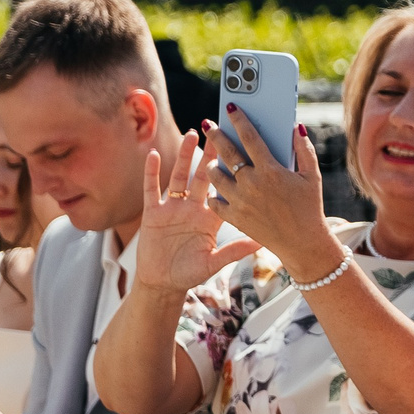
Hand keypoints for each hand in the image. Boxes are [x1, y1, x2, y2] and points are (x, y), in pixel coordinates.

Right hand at [134, 132, 260, 296]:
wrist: (162, 283)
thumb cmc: (189, 273)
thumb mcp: (214, 262)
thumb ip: (234, 250)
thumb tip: (261, 243)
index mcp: (211, 217)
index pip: (224, 189)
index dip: (232, 171)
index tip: (243, 150)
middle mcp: (193, 208)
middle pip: (204, 175)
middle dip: (211, 154)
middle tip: (221, 130)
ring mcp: (172, 208)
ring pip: (180, 176)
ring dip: (186, 156)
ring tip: (192, 133)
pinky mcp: (152, 213)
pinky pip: (152, 189)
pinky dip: (152, 172)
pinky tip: (154, 154)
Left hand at [203, 113, 339, 279]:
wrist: (302, 243)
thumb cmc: (310, 207)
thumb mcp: (313, 177)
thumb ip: (304, 149)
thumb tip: (296, 127)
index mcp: (271, 170)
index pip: (250, 137)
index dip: (239, 120)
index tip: (231, 108)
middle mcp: (252, 183)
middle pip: (227, 152)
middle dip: (216, 135)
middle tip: (207, 125)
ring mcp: (240, 201)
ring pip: (215, 176)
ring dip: (212, 165)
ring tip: (213, 161)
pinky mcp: (234, 217)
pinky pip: (215, 201)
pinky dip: (214, 194)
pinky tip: (217, 189)